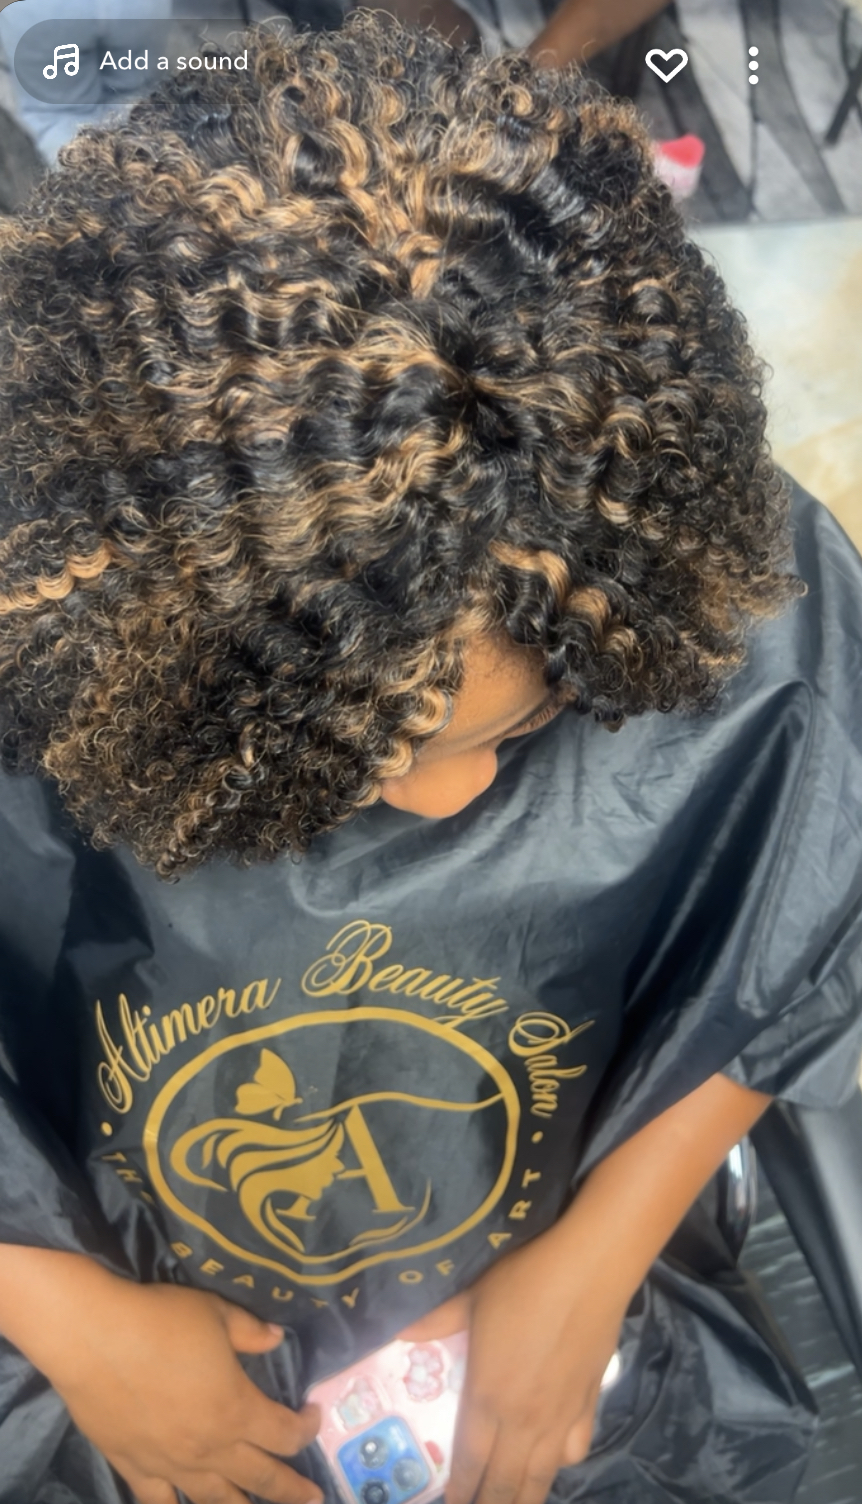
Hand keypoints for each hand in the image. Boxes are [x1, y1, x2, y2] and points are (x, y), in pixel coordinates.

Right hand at [45, 1278, 321, 1503]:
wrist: (95, 1338)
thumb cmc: (162, 1320)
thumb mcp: (217, 1314)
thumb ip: (250, 1331)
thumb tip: (276, 1339)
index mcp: (236, 1410)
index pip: (285, 1434)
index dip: (306, 1428)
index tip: (313, 1414)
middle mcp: (209, 1448)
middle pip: (261, 1478)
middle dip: (292, 1489)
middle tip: (314, 1497)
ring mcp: (170, 1464)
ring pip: (216, 1500)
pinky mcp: (134, 1467)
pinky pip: (160, 1501)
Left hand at [400, 1222, 627, 1503]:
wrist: (586, 1271)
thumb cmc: (523, 1282)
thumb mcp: (471, 1298)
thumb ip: (436, 1323)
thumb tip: (399, 1334)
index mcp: (488, 1398)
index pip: (469, 1461)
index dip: (459, 1490)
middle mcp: (523, 1420)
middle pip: (504, 1482)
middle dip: (488, 1503)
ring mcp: (560, 1417)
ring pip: (541, 1477)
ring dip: (524, 1497)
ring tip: (513, 1503)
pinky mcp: (590, 1405)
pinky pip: (574, 1451)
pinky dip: (561, 1464)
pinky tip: (555, 1460)